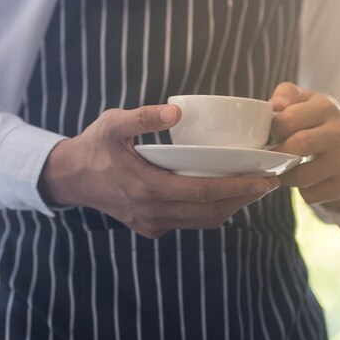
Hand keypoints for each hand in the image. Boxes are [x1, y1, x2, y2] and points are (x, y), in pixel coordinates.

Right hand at [39, 104, 279, 238]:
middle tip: (269, 183)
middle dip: (244, 199)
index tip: (266, 179)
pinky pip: (187, 223)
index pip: (204, 193)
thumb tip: (177, 111)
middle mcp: (152, 212)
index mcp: (147, 188)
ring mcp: (151, 223)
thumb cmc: (93, 147)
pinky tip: (220, 195)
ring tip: (251, 189)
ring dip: (229, 208)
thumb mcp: (112, 124)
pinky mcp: (149, 228)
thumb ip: (142, 116)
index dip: (238, 188)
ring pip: (201, 222)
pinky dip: (208, 212)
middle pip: (210, 212)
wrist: (70, 178)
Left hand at [269, 82, 339, 210]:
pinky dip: (303, 191)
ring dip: (287, 176)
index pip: (286, 120)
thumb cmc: (320, 122)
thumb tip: (273, 105)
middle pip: (297, 147)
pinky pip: (312, 195)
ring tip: (288, 168)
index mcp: (325, 107)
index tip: (272, 135)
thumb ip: (285, 95)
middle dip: (277, 156)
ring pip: (302, 177)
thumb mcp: (306, 101)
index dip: (273, 131)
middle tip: (272, 158)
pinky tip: (308, 180)